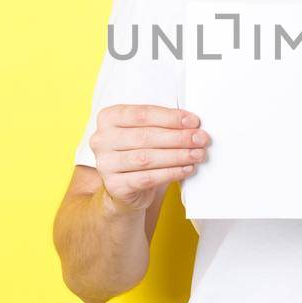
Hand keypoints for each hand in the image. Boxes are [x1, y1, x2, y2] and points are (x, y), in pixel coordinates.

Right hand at [88, 104, 209, 216]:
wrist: (124, 188)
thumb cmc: (139, 153)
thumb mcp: (145, 133)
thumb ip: (162, 124)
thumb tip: (192, 124)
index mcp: (108, 118)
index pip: (142, 114)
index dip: (170, 117)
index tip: (193, 121)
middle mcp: (101, 139)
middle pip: (145, 136)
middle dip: (178, 137)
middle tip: (200, 139)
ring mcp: (105, 163)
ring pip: (146, 158)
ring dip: (177, 155)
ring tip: (197, 154)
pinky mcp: (114, 185)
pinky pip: (147, 178)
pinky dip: (170, 173)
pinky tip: (186, 169)